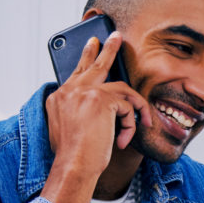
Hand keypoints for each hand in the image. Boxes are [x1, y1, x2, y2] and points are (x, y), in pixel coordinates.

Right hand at [44, 32, 151, 178]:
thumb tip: (99, 111)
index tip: (92, 47)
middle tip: (115, 37)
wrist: (72, 165)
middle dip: (107, 49)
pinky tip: (123, 140)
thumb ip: (77, 113)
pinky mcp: (102, 100)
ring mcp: (85, 92)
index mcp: (58, 98)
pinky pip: (128, 107)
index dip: (86, 62)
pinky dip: (130, 125)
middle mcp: (69, 91)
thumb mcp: (66, 130)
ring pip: (121, 88)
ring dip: (137, 103)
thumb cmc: (71, 156)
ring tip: (145, 117)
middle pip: (93, 64)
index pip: (76, 75)